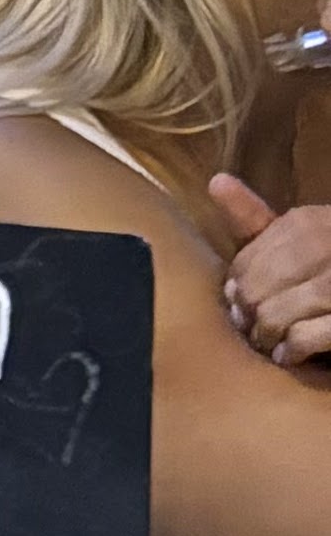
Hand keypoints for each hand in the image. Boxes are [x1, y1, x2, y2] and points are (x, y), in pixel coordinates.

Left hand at [206, 177, 330, 368]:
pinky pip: (307, 336)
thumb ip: (255, 219)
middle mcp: (329, 244)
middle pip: (262, 285)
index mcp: (311, 223)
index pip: (250, 256)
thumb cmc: (325, 271)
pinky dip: (292, 349)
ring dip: (267, 333)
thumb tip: (216, 181)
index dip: (238, 282)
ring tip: (267, 341)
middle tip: (247, 325)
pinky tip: (289, 354)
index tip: (235, 298)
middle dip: (249, 310)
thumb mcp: (293, 241)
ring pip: (280, 313)